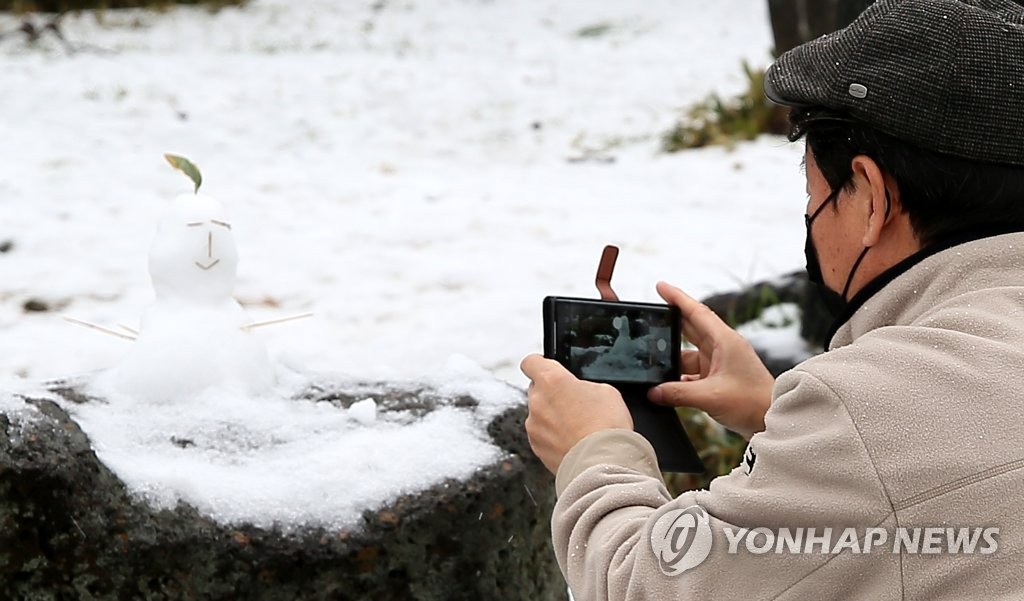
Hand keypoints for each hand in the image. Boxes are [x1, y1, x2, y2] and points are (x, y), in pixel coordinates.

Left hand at [520, 354, 632, 473]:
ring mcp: (534, 426)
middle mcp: (537, 401)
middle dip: (552, 394)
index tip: (547, 367)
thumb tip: (579, 392)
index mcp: (551, 380)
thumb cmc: (607, 427)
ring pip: (539, 414)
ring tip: (577, 427)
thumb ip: (584, 386)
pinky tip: (573, 441)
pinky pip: (542, 436)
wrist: (604, 464)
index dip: (540, 364)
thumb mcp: (606, 391)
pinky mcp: (537, 448)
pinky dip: (553, 437)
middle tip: (574, 403)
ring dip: (552, 417)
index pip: (531, 362)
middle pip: (537, 390)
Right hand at [648, 281, 773, 438]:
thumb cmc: (752, 403)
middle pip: (690, 328)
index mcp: (725, 341)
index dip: (677, 298)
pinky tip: (666, 385)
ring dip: (672, 360)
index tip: (660, 286)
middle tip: (648, 319)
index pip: (696, 312)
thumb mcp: (710, 396)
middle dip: (669, 323)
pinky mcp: (718, 379)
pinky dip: (679, 377)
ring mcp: (720, 363)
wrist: (773, 421)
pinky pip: (692, 372)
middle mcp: (722, 347)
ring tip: (651, 363)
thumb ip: (678, 393)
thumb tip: (653, 392)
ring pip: (688, 354)